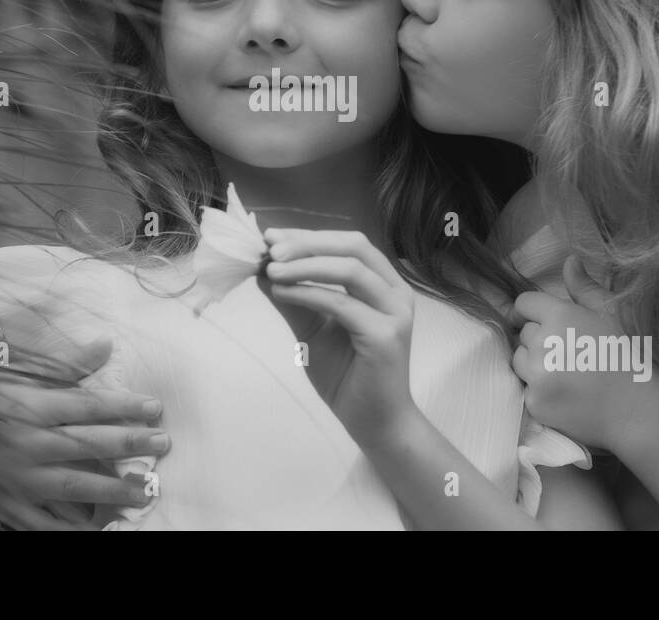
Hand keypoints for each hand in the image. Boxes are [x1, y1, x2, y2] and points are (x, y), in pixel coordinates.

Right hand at [0, 336, 169, 529]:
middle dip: (129, 444)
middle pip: (87, 444)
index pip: (87, 406)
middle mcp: (28, 443)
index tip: (155, 407)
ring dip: (112, 490)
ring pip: (73, 486)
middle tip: (163, 442)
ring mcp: (18, 478)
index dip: (124, 406)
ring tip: (144, 490)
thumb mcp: (22, 374)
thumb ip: (68, 365)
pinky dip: (71, 529)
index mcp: (32, 408)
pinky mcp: (8, 504)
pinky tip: (100, 530)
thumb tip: (107, 344)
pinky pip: (43, 523)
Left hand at [262, 229, 418, 446]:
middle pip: (353, 247)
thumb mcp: (312, 330)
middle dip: (308, 243)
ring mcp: (395, 312)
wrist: (373, 423)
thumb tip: (263, 269)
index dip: (309, 235)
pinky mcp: (386, 335)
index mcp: (383, 284)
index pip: (347, 244)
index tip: (271, 237)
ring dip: (306, 264)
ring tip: (271, 270)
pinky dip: (309, 293)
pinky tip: (282, 294)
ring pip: (350, 269)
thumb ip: (294, 299)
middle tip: (270, 248)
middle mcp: (396, 292)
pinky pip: (342, 304)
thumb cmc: (347, 377)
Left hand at [508, 255, 658, 452]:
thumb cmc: (631, 357)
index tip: (537, 320)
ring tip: (566, 372)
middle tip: (569, 352)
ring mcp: (537, 376)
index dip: (530, 311)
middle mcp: (543, 343)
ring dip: (534, 363)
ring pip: (519, 359)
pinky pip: (526, 388)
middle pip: (524, 333)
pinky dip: (540, 390)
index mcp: (560, 316)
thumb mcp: (612, 314)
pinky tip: (565, 393)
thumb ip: (584, 288)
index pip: (524, 304)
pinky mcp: (535, 403)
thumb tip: (569, 261)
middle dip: (539, 338)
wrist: (641, 410)